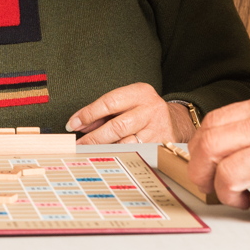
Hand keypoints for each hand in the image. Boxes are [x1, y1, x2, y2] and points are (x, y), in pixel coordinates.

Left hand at [68, 83, 191, 144]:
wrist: (176, 122)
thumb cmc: (143, 111)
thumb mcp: (127, 103)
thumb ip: (104, 113)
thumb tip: (79, 125)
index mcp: (140, 92)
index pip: (109, 102)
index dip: (88, 114)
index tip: (73, 124)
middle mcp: (151, 109)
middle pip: (117, 126)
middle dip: (94, 137)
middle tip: (79, 144)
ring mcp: (158, 129)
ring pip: (125, 144)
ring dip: (105, 149)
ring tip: (90, 151)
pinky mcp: (162, 146)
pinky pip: (135, 154)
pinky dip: (120, 155)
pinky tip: (109, 156)